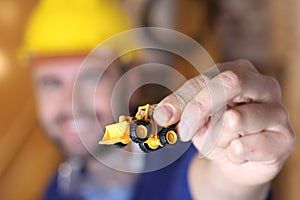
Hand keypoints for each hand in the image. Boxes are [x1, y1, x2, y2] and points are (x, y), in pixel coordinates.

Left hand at [154, 59, 294, 185]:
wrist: (239, 158)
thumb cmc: (217, 131)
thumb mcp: (196, 118)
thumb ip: (182, 111)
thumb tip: (161, 114)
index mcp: (239, 72)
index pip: (207, 78)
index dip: (184, 98)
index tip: (165, 117)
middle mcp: (263, 85)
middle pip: (229, 82)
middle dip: (200, 108)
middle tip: (186, 132)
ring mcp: (277, 111)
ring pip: (235, 119)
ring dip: (217, 139)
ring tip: (223, 143)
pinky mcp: (284, 138)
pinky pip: (245, 146)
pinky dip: (232, 155)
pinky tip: (237, 153)